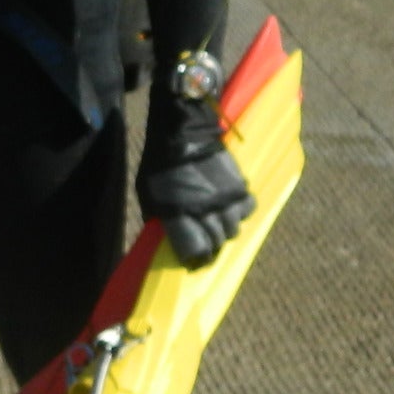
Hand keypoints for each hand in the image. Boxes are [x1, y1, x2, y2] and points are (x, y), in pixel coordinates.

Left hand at [135, 148, 253, 267]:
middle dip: (212, 246)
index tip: (194, 259)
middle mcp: (206, 212)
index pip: (196, 250)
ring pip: (234, 229)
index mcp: (180, 216)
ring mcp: (225, 200)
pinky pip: (246, 209)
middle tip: (207, 243)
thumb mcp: (147, 195)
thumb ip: (158, 217)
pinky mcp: (239, 187)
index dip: (196, 257)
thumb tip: (164, 234)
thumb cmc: (158, 165)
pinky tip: (231, 207)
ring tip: (218, 223)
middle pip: (217, 242)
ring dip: (226, 230)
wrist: (181, 134)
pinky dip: (240, 212)